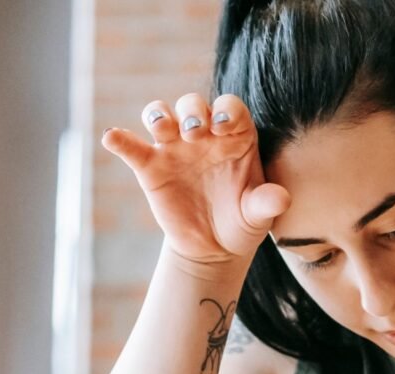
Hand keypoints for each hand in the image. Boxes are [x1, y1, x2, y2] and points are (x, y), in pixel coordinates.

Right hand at [101, 93, 290, 275]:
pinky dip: (120, 140)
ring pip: (161, 115)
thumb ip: (267, 203)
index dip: (226, 110)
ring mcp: (175, 148)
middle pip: (193, 104)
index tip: (224, 127)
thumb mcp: (258, 215)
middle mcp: (203, 136)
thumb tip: (282, 198)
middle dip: (192, 111)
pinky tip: (112, 138)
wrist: (214, 248)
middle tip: (195, 133)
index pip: (230, 108)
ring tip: (163, 129)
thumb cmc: (241, 223)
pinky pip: (132, 148)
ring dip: (158, 115)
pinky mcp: (151, 167)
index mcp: (235, 138)